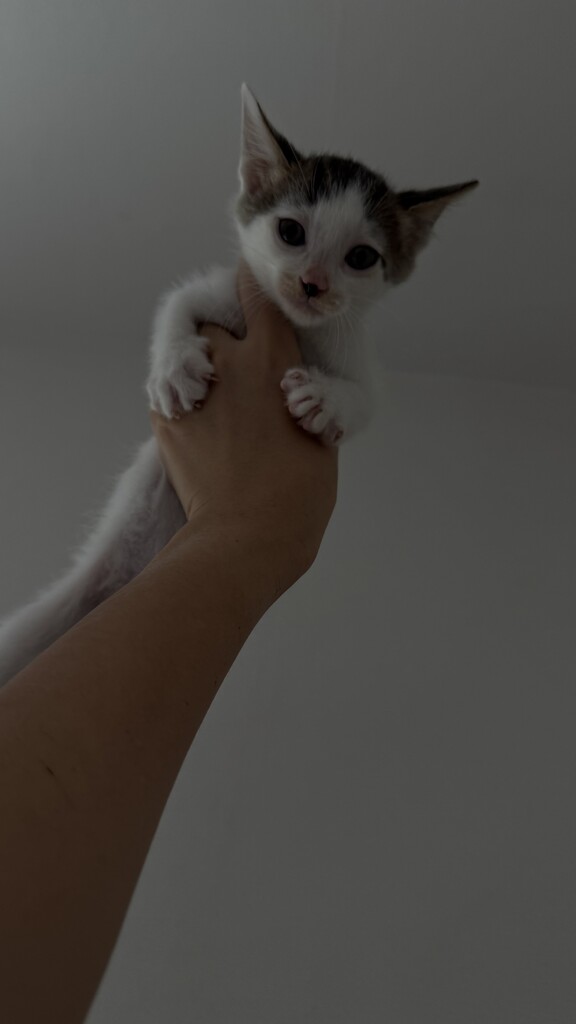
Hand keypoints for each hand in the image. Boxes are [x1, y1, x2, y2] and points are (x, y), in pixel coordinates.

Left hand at [150, 261, 337, 586]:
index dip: (252, 284)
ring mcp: (194, 390)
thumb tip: (292, 393)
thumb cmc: (299, 491)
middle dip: (220, 335)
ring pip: (186, 357)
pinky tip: (195, 422)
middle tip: (232, 362)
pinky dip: (181, 399)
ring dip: (197, 366)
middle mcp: (229, 362)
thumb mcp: (318, 432)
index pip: (256, 293)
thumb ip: (300, 396)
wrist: (248, 534)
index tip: (252, 286)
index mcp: (274, 358)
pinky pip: (168, 393)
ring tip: (209, 395)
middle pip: (211, 322)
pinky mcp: (167, 420)